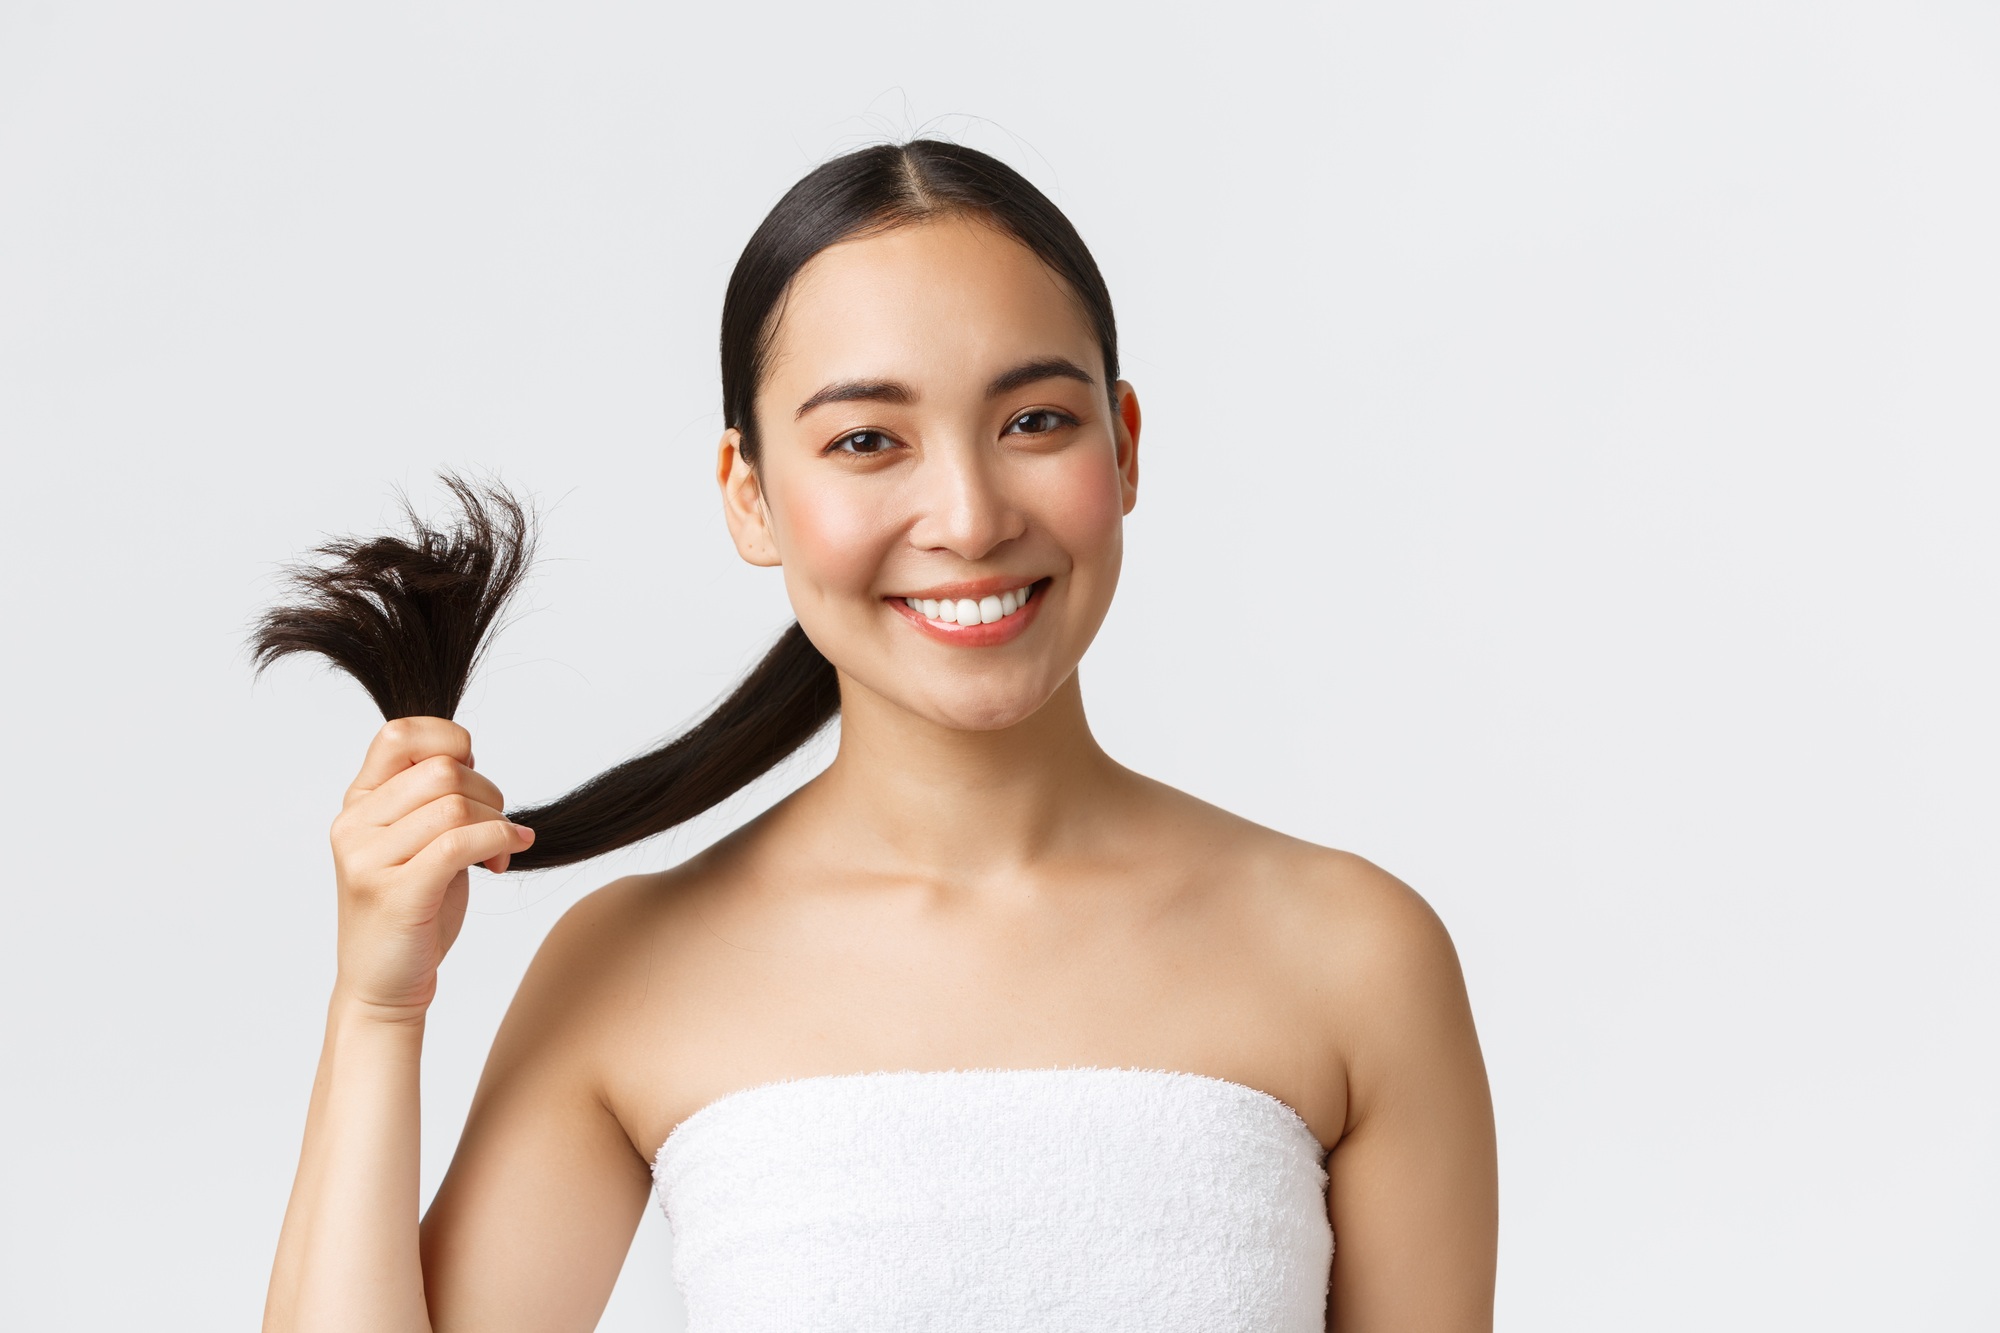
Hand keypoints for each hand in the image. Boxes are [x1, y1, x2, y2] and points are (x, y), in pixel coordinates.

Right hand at [326, 717, 534, 1020]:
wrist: (384, 987)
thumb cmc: (412, 909)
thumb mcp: (416, 840)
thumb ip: (430, 796)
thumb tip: (466, 754)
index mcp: (358, 803)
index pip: (399, 734)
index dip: (449, 740)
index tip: (472, 774)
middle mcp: (355, 825)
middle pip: (442, 770)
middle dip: (488, 794)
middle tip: (497, 825)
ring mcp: (368, 860)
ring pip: (454, 805)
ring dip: (496, 823)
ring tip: (500, 850)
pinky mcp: (395, 893)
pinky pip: (458, 843)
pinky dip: (497, 842)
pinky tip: (506, 858)